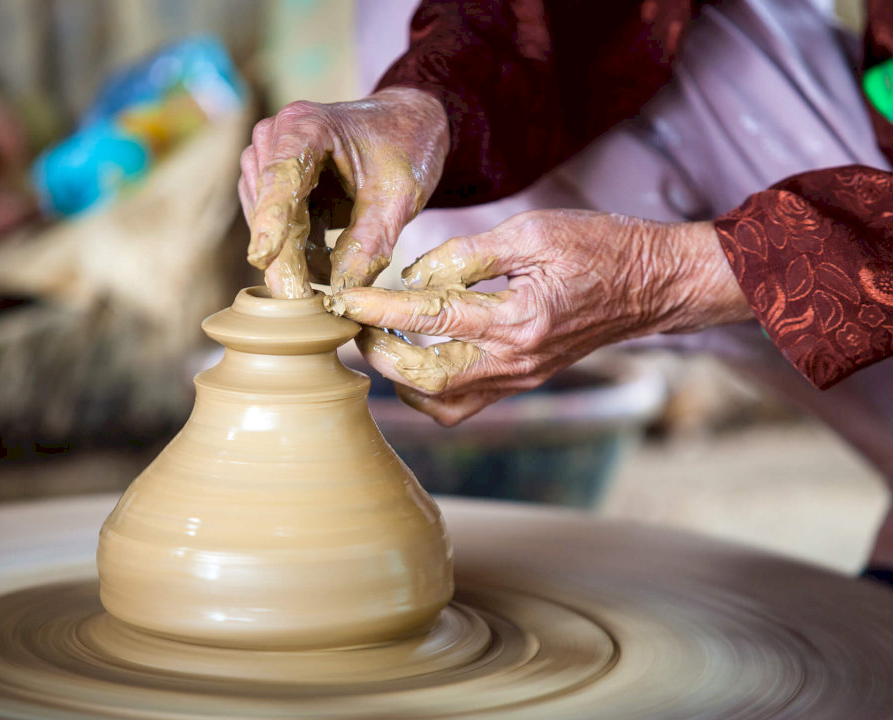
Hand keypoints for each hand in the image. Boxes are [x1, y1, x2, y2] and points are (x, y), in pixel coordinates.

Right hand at [240, 87, 448, 297]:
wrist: (407, 127)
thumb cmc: (406, 148)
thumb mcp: (400, 196)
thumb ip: (371, 242)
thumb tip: (341, 291)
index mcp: (305, 125)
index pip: (281, 176)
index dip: (271, 219)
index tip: (264, 257)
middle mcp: (274, 139)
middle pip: (268, 208)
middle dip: (285, 257)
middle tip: (303, 303)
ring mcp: (267, 163)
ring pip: (269, 226)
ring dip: (297, 258)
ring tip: (338, 274)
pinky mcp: (273, 189)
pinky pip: (278, 231)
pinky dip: (301, 253)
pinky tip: (330, 265)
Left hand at [324, 210, 752, 424]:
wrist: (653, 285)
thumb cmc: (601, 247)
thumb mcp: (534, 231)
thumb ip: (468, 254)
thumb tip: (416, 275)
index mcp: (518, 317)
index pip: (429, 315)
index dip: (378, 307)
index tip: (341, 298)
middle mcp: (516, 360)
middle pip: (424, 379)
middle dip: (378, 353)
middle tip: (355, 322)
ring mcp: (519, 378)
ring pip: (440, 405)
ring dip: (400, 379)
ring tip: (382, 340)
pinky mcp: (522, 382)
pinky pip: (464, 406)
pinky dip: (430, 391)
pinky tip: (418, 358)